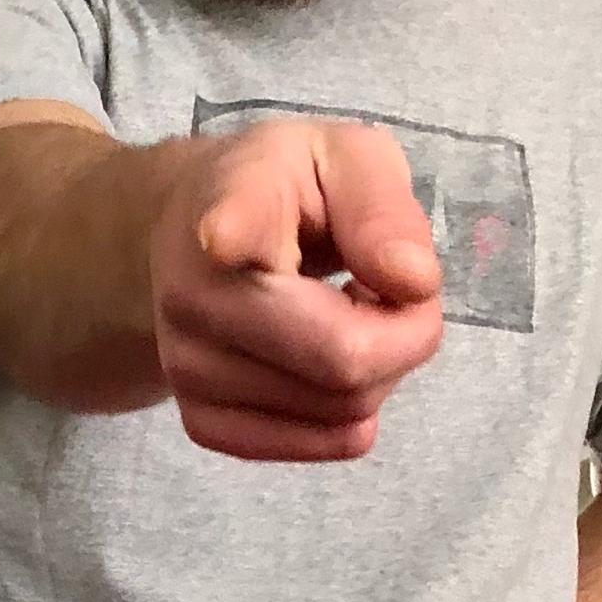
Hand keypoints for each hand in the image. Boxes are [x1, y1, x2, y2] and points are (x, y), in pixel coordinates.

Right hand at [149, 118, 443, 459]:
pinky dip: (348, 411)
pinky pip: (318, 444)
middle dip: (406, 333)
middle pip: (345, 359)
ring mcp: (187, 369)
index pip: (226, 230)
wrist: (192, 233)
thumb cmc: (285, 191)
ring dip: (378, 369)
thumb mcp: (346, 158)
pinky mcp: (199, 421)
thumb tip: (413, 283)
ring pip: (343, 410)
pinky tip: (326, 358)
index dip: (230, 235)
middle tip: (391, 288)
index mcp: (231, 208)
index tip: (221, 236)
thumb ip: (384, 208)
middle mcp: (192, 298)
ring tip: (348, 312)